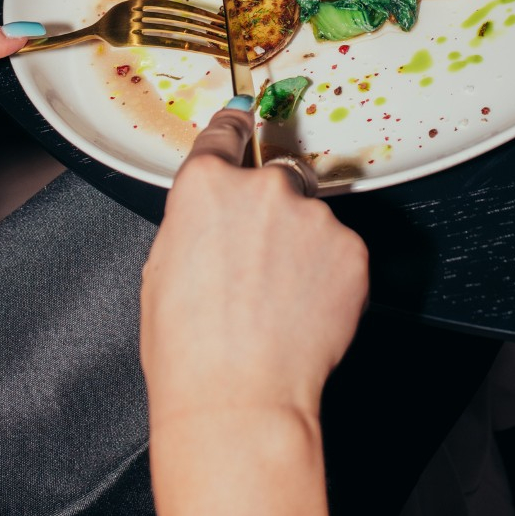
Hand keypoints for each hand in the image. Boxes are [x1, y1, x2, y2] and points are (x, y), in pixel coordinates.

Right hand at [140, 106, 368, 437]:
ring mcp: (312, 216)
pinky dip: (327, 273)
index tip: (244, 118)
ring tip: (279, 299)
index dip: (234, 129)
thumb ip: (195, 220)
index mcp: (206, 186)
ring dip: (301, 245)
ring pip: (311, 217)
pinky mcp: (351, 249)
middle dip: (272, 208)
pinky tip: (303, 309)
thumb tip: (213, 215)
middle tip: (258, 262)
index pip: (226, 133)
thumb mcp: (162, 268)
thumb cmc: (189, 349)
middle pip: (277, 176)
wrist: (238, 397)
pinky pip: (340, 250)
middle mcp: (263, 188)